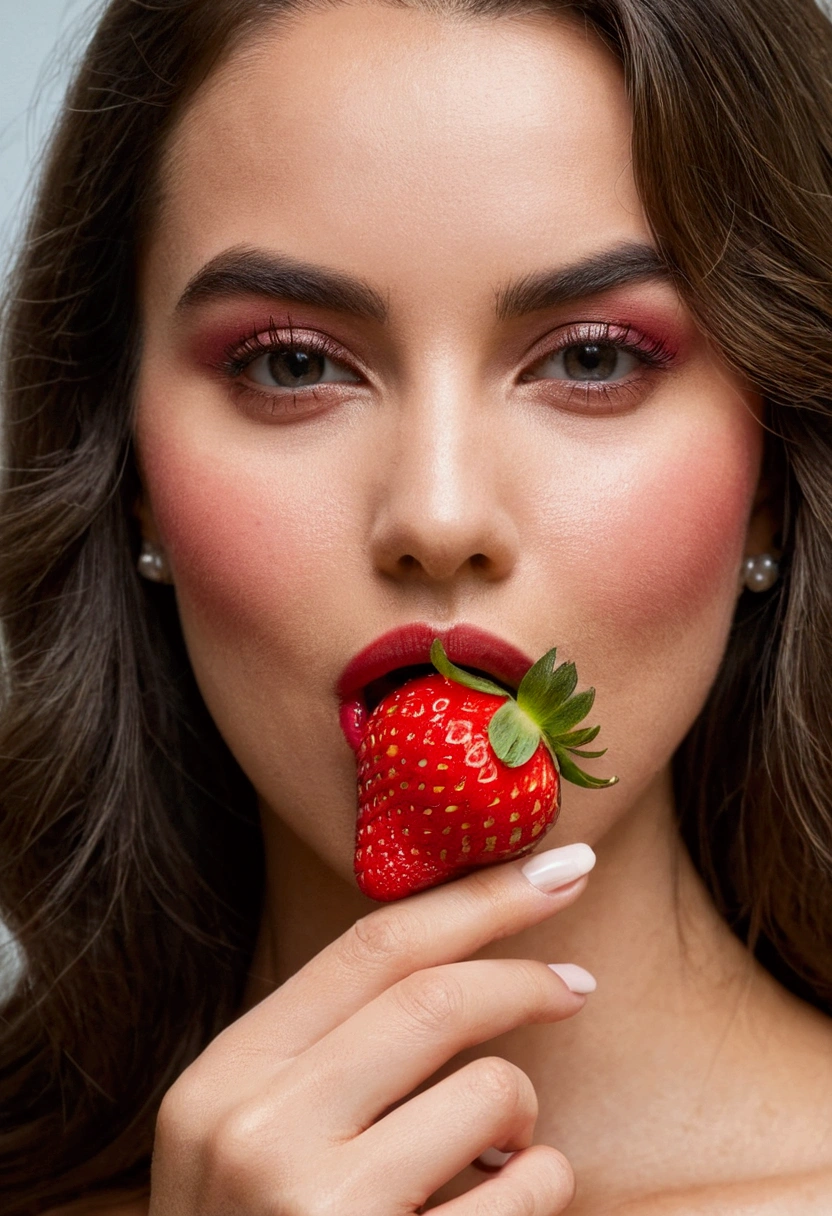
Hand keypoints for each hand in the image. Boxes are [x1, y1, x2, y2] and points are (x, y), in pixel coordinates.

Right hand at [149, 842, 595, 1214]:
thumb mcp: (254, 1139)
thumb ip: (327, 1055)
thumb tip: (462, 956)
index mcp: (219, 1084)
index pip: (368, 949)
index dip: (476, 899)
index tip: (558, 869)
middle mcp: (253, 1136)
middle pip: (435, 999)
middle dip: (525, 975)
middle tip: (577, 980)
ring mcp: (319, 1212)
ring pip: (491, 1090)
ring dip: (523, 1113)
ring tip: (496, 1154)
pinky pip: (525, 1191)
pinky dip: (542, 1184)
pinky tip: (498, 1209)